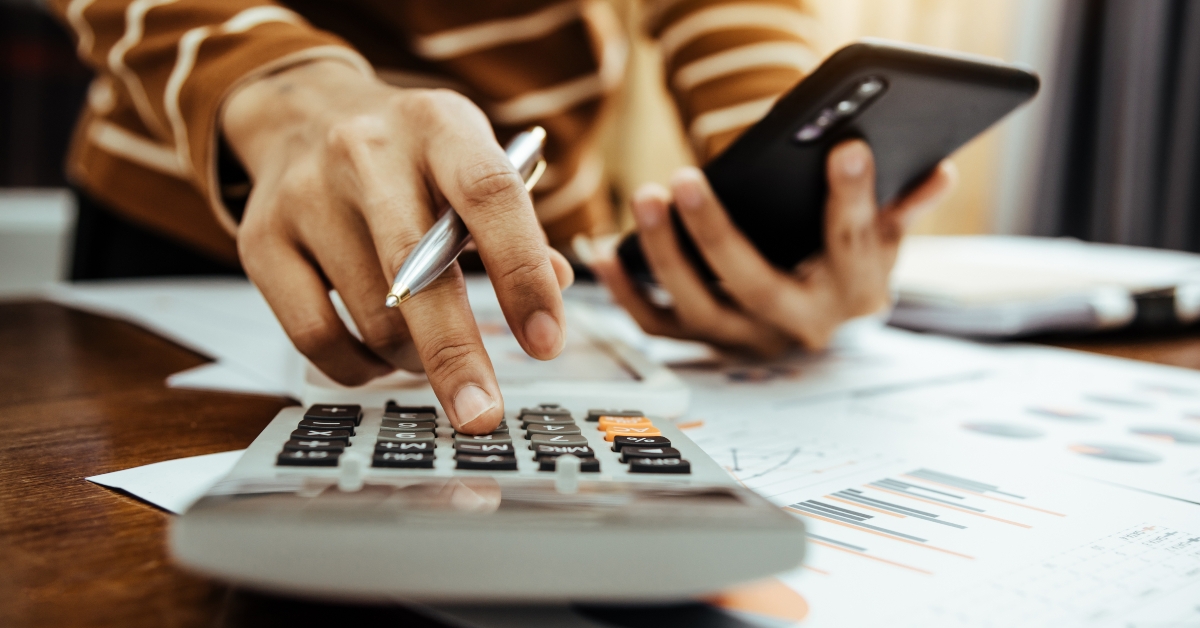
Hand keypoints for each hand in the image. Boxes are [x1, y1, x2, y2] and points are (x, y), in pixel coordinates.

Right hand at [223, 61, 572, 432]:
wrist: (303, 113)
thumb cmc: (408, 150)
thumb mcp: (470, 156)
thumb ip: (514, 221)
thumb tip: (556, 285)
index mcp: (437, 126)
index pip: (489, 197)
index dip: (523, 274)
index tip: (546, 343)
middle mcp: (366, 154)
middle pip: (417, 273)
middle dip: (456, 357)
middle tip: (483, 415)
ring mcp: (306, 197)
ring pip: (372, 318)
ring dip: (414, 359)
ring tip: (429, 354)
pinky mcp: (262, 242)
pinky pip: (314, 338)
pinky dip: (358, 368)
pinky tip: (380, 359)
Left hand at [590, 140, 954, 353]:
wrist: (825, 322)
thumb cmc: (849, 264)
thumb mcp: (885, 236)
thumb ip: (902, 205)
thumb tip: (936, 173)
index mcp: (854, 294)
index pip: (850, 243)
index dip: (851, 196)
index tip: (844, 148)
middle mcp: (799, 326)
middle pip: (752, 284)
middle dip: (715, 233)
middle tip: (683, 179)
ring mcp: (747, 339)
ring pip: (697, 307)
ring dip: (662, 256)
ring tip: (644, 199)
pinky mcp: (707, 343)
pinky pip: (658, 324)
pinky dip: (625, 291)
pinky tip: (603, 250)